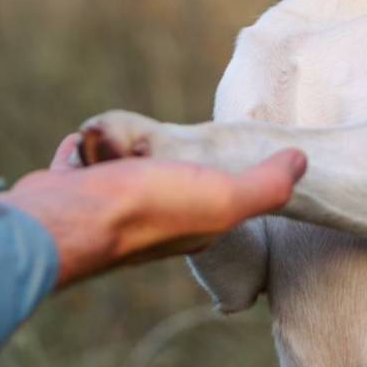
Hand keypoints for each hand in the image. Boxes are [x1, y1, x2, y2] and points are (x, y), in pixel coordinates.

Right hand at [0, 133, 305, 286]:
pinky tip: (83, 143)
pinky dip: (82, 150)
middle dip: (161, 155)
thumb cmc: (147, 208)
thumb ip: (266, 186)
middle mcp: (150, 221)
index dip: (221, 173)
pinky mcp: (68, 192)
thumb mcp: (224, 198)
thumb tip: (302, 161)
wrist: (65, 219)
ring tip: (120, 141)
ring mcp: (106, 207)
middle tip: (157, 143)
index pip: (216, 194)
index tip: (220, 151)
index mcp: (192, 225)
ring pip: (120, 167)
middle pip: (163, 176)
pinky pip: (80, 162)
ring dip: (120, 147)